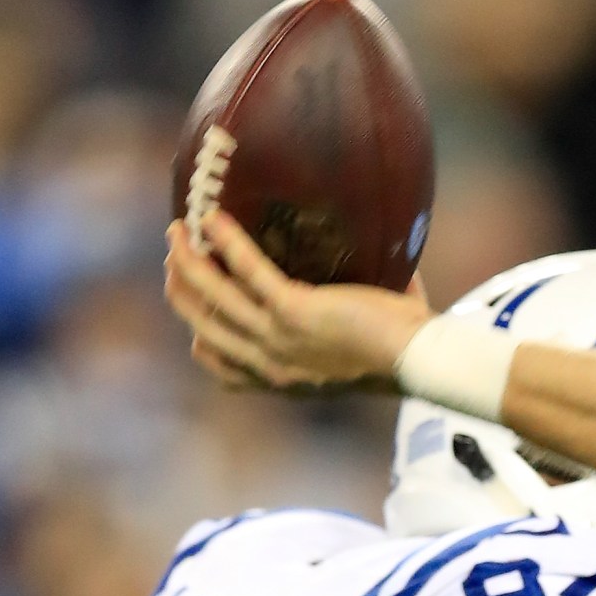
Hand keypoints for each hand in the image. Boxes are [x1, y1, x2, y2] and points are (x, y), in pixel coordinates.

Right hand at [162, 208, 429, 396]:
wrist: (419, 360)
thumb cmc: (403, 349)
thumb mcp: (354, 344)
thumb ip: (340, 315)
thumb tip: (364, 263)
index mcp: (283, 378)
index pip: (221, 365)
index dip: (199, 333)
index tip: (192, 303)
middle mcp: (273, 365)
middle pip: (203, 327)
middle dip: (180, 288)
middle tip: (175, 251)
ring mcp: (280, 341)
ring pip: (212, 299)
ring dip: (188, 262)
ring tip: (179, 229)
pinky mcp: (295, 313)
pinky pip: (248, 272)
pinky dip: (227, 242)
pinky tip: (212, 217)